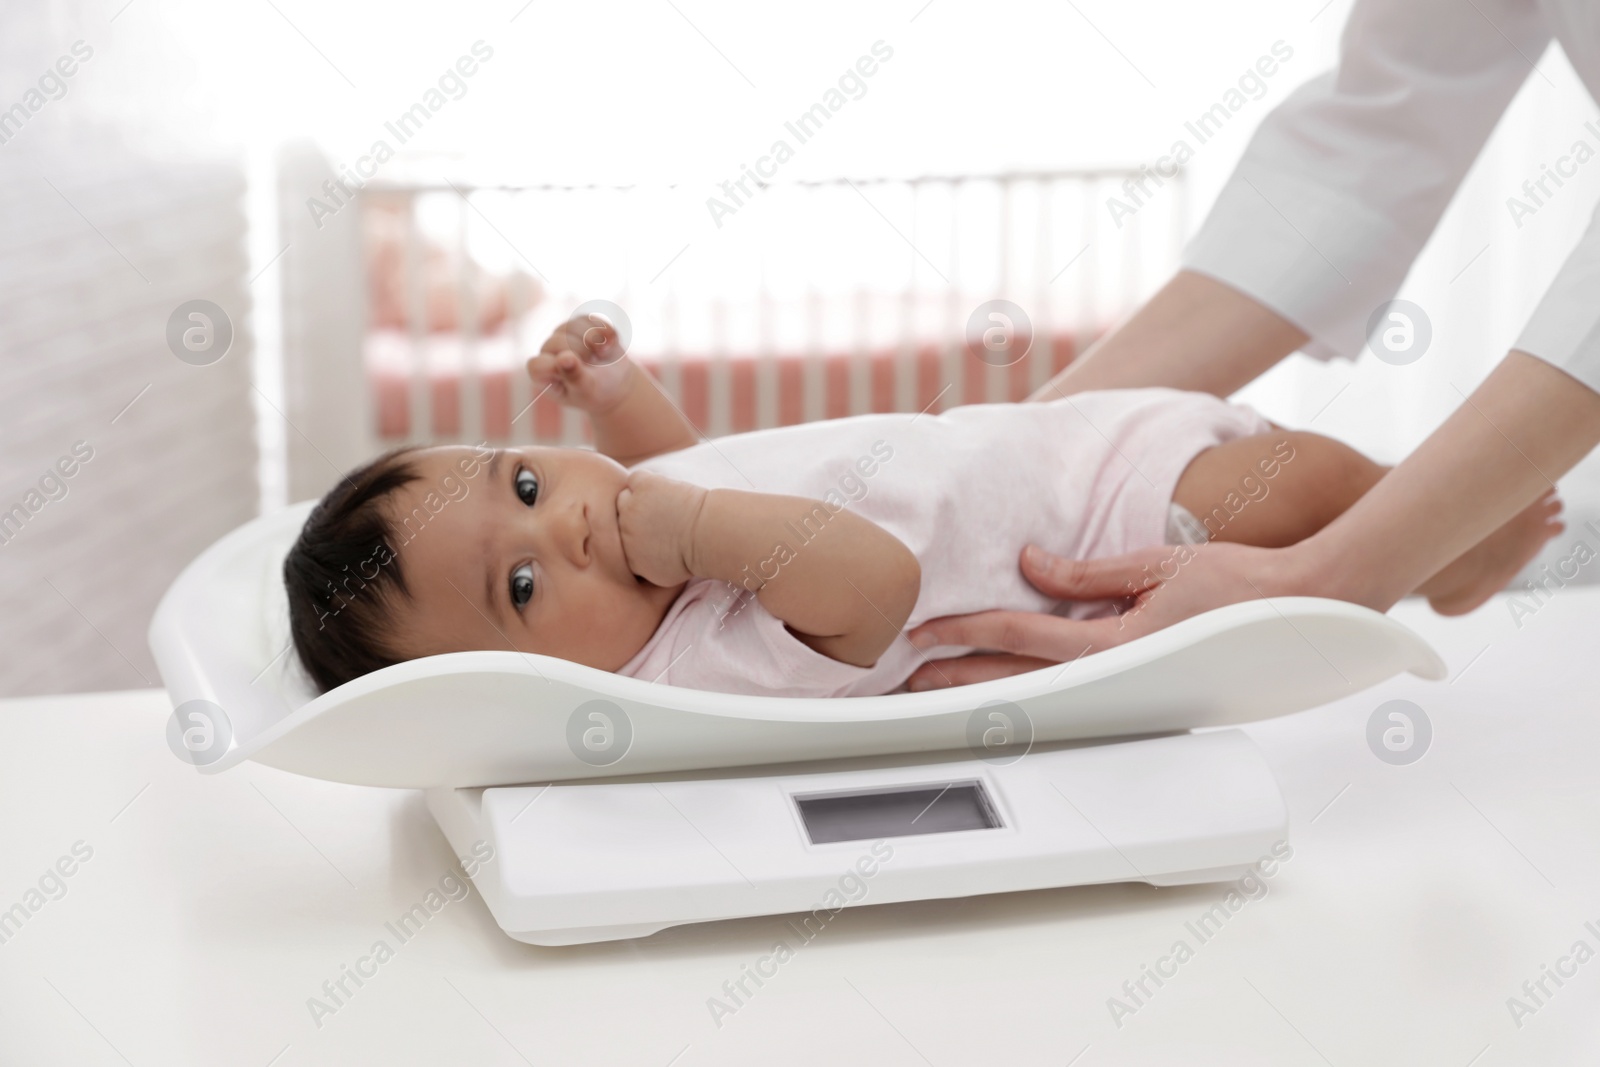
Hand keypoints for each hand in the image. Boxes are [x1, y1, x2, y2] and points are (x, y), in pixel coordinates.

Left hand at [527, 313, 636, 413]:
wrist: (617, 382)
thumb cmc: (598, 392)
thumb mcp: (587, 389)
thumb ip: (574, 376)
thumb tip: (563, 358)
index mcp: (543, 376)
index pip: (536, 365)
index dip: (556, 365)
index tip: (578, 371)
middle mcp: (548, 354)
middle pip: (556, 342)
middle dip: (581, 351)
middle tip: (594, 364)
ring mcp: (563, 336)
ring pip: (572, 326)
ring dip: (594, 339)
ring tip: (602, 353)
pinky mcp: (579, 324)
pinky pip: (589, 319)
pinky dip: (604, 331)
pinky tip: (609, 344)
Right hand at [616, 470, 706, 586]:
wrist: (708, 536)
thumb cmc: (694, 556)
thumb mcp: (663, 576)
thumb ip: (642, 566)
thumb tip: (635, 557)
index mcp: (626, 558)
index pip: (618, 542)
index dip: (634, 534)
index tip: (652, 532)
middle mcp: (622, 534)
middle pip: (618, 519)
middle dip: (636, 518)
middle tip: (658, 517)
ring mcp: (630, 509)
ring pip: (623, 498)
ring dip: (638, 499)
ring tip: (659, 503)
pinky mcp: (643, 488)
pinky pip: (635, 479)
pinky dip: (645, 481)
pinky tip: (661, 489)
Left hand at [902, 540, 1301, 689]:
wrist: (1300, 612)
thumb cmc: (1239, 584)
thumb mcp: (1156, 565)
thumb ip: (1087, 573)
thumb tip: (1031, 565)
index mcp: (1117, 644)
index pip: (1021, 638)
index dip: (965, 633)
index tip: (922, 632)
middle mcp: (1116, 676)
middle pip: (1015, 682)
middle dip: (956, 680)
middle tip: (906, 678)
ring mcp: (1126, 691)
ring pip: (1038, 695)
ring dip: (984, 692)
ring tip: (935, 690)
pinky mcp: (1137, 691)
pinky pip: (1070, 691)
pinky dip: (1025, 690)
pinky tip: (997, 687)